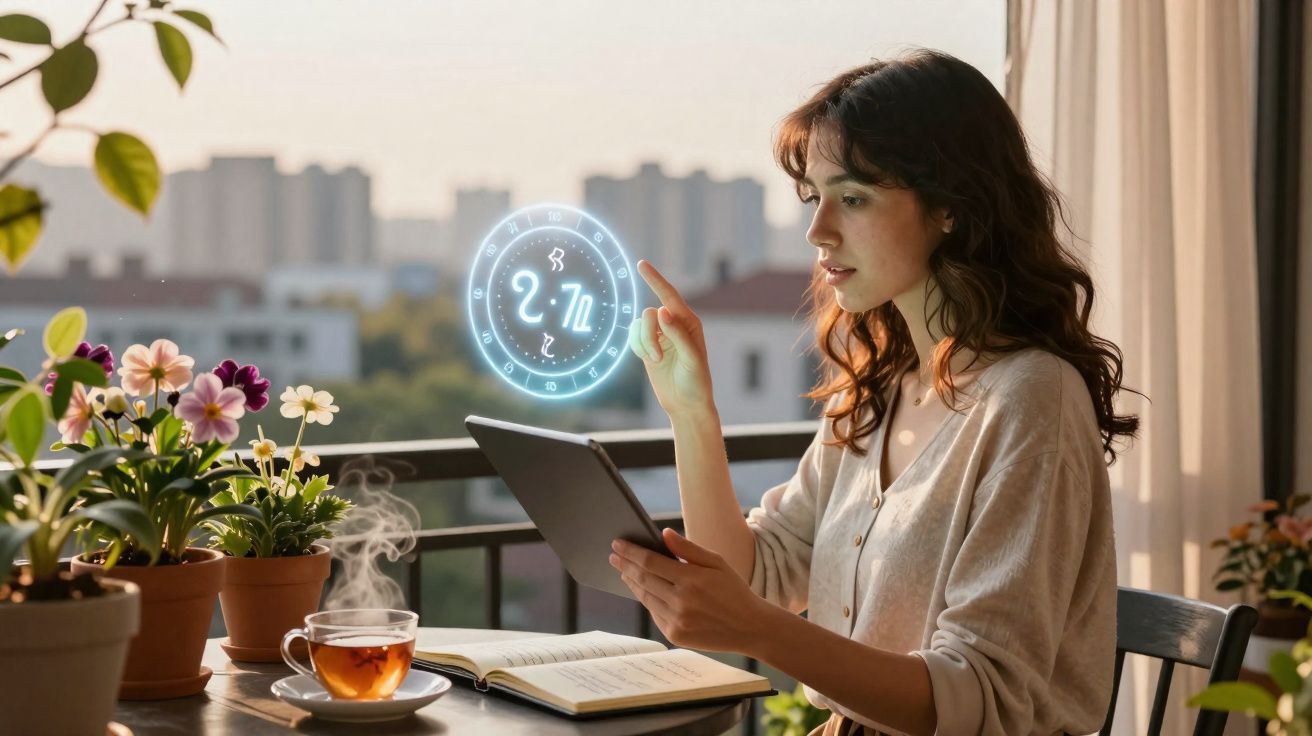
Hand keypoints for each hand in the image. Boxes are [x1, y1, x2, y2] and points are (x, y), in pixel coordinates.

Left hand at [609, 528, 773, 655]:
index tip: (617, 544)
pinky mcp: (675, 635)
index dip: (631, 552)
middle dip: (625, 565)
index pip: (650, 562)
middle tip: (613, 556)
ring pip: (645, 597)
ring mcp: (677, 621)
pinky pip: (654, 614)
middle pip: (643, 579)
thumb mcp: (717, 562)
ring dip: (632, 583)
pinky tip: (643, 590)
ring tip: (624, 571)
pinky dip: (646, 600)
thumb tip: (663, 534)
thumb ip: (688, 548)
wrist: (750, 627)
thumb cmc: (734, 590)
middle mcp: (681, 602)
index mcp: (691, 580)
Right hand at [627, 260, 713, 416]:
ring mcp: (660, 335)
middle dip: (648, 335)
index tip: (641, 264)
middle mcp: (673, 325)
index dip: (655, 279)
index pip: (669, 295)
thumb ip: (678, 334)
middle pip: (649, 314)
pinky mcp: (648, 346)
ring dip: (643, 344)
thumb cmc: (696, 381)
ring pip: (639, 326)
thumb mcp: (691, 358)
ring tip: (656, 361)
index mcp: (689, 322)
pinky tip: (649, 360)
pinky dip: (637, 347)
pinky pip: (633, 337)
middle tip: (657, 357)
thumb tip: (662, 311)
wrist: (686, 404)